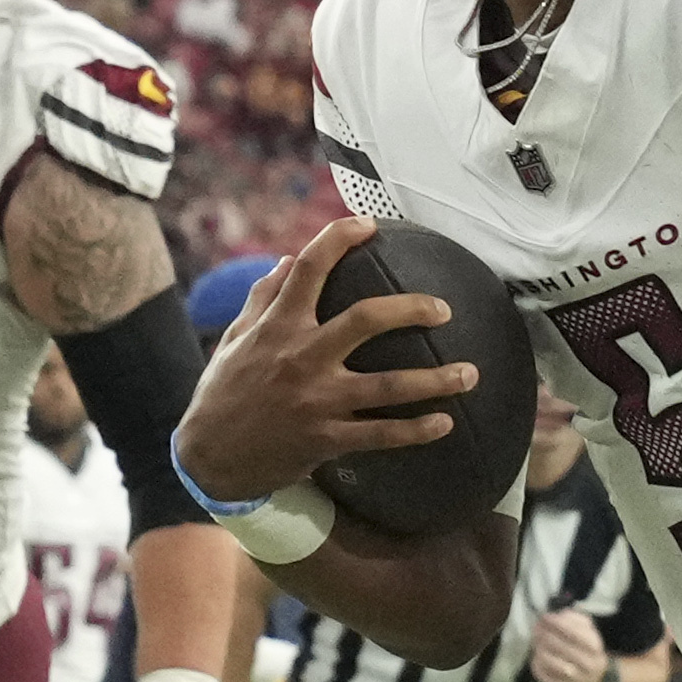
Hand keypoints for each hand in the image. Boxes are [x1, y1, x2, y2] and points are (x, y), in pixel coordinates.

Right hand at [173, 214, 476, 505]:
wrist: (210, 458)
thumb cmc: (223, 392)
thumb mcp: (234, 339)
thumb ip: (262, 299)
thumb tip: (286, 260)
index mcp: (277, 327)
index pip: (308, 270)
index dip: (338, 240)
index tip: (368, 224)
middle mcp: (301, 357)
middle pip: (366, 320)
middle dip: (412, 309)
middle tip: (444, 309)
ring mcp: (317, 400)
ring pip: (389, 385)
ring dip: (435, 379)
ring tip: (470, 373)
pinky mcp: (326, 439)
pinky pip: (381, 434)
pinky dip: (416, 430)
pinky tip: (445, 423)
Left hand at [527, 606, 610, 681]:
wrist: (597, 679)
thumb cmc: (588, 650)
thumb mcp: (589, 631)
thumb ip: (575, 619)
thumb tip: (558, 615)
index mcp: (595, 647)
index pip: (574, 633)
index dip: (557, 623)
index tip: (545, 617)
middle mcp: (588, 664)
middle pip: (560, 647)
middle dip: (545, 635)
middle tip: (536, 628)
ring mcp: (577, 679)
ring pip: (552, 663)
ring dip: (540, 650)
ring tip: (536, 643)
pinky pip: (546, 677)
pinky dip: (538, 666)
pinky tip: (536, 658)